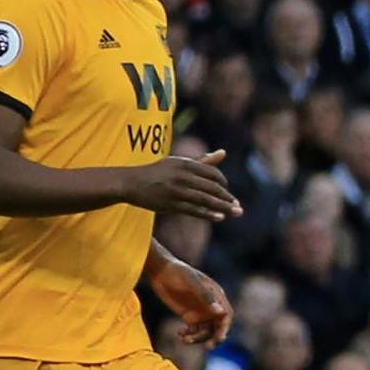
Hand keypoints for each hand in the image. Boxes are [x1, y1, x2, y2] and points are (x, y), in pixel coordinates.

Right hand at [126, 148, 242, 220]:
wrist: (130, 182)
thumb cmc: (158, 172)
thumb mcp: (178, 163)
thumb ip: (202, 161)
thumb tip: (223, 152)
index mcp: (185, 164)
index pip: (212, 173)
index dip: (223, 182)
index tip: (227, 190)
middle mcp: (182, 176)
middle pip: (212, 187)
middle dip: (227, 197)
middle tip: (239, 206)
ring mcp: (176, 191)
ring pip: (205, 200)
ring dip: (223, 207)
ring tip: (236, 212)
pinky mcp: (170, 204)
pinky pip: (193, 210)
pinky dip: (208, 214)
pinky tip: (220, 217)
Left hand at [150, 255, 232, 343]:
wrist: (160, 271)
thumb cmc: (178, 272)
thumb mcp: (191, 282)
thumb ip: (205, 296)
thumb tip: (220, 312)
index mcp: (216, 296)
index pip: (226, 315)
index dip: (225, 327)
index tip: (220, 338)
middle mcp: (210, 306)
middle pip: (218, 326)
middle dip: (215, 338)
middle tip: (208, 347)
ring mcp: (200, 312)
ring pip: (206, 331)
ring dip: (198, 338)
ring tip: (185, 338)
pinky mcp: (189, 316)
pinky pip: (193, 331)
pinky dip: (188, 336)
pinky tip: (180, 333)